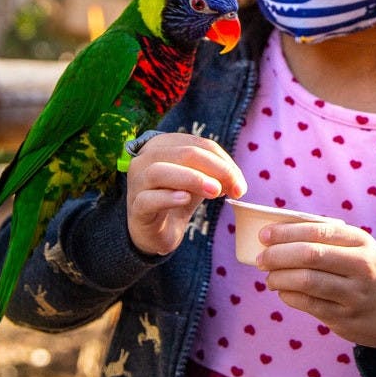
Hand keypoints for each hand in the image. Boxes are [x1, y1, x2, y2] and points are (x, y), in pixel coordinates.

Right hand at [125, 133, 246, 255]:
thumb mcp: (200, 183)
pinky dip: (168, 197)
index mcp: (164, 145)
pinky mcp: (135, 208)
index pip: (199, 144)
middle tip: (235, 188)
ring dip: (193, 179)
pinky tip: (185, 199)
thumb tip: (237, 182)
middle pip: (184, 153)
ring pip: (160, 171)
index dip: (224, 161)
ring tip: (215, 191)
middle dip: (215, 168)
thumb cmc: (178, 199)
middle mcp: (145, 159)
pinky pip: (148, 199)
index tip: (240, 184)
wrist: (155, 232)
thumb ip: (217, 176)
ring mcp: (136, 183)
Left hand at [256, 220, 375, 360]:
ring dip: (280, 278)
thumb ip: (327, 238)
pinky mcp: (345, 318)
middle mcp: (360, 266)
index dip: (287, 232)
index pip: (318, 231)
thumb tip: (280, 233)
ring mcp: (354, 294)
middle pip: (310, 256)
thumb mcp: (359, 248)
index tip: (264, 235)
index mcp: (361, 241)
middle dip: (278, 255)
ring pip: (307, 281)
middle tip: (261, 259)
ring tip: (269, 277)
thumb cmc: (368, 271)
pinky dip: (289, 296)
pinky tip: (283, 291)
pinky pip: (308, 304)